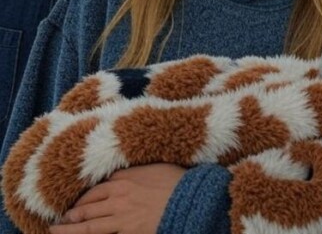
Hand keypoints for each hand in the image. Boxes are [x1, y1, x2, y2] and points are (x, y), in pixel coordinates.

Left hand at [49, 164, 185, 233]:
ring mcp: (120, 213)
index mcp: (126, 176)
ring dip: (69, 226)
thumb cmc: (179, 183)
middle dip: (74, 210)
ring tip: (56, 229)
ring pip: (87, 221)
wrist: (191, 199)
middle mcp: (118, 193)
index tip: (79, 199)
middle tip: (62, 217)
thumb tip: (134, 169)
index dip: (87, 194)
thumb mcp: (159, 168)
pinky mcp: (126, 229)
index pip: (99, 186)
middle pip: (89, 202)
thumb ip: (141, 169)